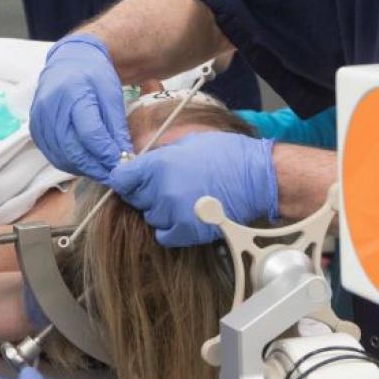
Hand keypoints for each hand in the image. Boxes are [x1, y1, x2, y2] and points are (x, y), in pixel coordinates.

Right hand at [29, 35, 132, 181]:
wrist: (70, 62)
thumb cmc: (94, 75)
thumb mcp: (112, 95)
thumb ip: (116, 126)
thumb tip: (124, 157)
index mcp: (73, 93)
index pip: (90, 133)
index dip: (106, 153)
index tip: (121, 165)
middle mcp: (51, 107)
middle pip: (73, 149)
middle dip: (96, 167)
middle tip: (113, 175)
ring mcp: (39, 120)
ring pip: (62, 156)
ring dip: (84, 169)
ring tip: (102, 171)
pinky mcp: (35, 130)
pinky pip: (52, 155)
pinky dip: (70, 164)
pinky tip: (86, 164)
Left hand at [107, 132, 277, 246]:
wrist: (257, 179)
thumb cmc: (228, 156)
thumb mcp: (187, 144)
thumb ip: (159, 157)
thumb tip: (140, 165)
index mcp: (158, 164)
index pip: (121, 179)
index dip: (126, 179)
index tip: (131, 180)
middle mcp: (161, 190)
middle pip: (135, 199)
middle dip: (146, 194)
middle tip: (168, 187)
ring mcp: (173, 213)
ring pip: (150, 217)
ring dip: (161, 211)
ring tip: (183, 201)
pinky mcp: (186, 232)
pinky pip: (164, 235)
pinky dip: (171, 229)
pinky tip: (185, 217)